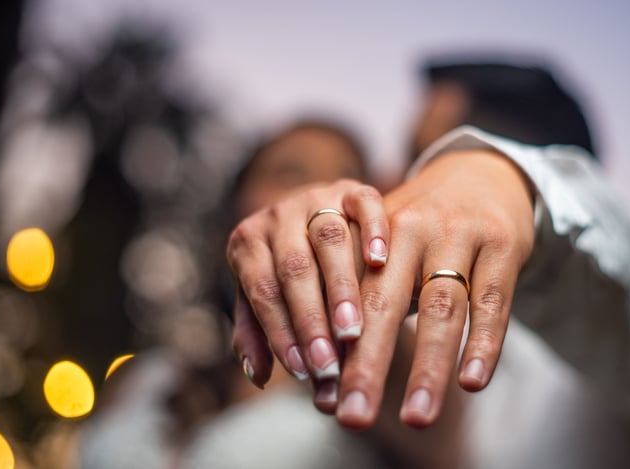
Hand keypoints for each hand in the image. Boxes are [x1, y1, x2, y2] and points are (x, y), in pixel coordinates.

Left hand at [227, 179, 388, 410]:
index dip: (281, 333)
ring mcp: (317, 197)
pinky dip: (373, 229)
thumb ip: (257, 331)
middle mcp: (279, 215)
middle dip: (310, 319)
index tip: (303, 371)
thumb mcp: (267, 294)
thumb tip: (255, 375)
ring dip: (340, 286)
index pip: (263, 291)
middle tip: (329, 363)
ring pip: (328, 238)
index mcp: (249, 241)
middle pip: (293, 267)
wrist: (318, 212)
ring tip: (353, 330)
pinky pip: (363, 202)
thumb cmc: (291, 269)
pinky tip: (380, 261)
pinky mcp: (352, 188)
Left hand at [335, 149, 534, 428]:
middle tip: (353, 417)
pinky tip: (472, 383)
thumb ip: (363, 294)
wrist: (484, 173)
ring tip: (416, 418)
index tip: (322, 400)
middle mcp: (413, 231)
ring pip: (442, 307)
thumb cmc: (424, 226)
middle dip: (369, 364)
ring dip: (429, 366)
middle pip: (387, 303)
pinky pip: (494, 301)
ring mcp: (461, 236)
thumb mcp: (388, 245)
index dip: (336, 350)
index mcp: (375, 234)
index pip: (351, 299)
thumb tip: (329, 368)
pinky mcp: (504, 246)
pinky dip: (484, 343)